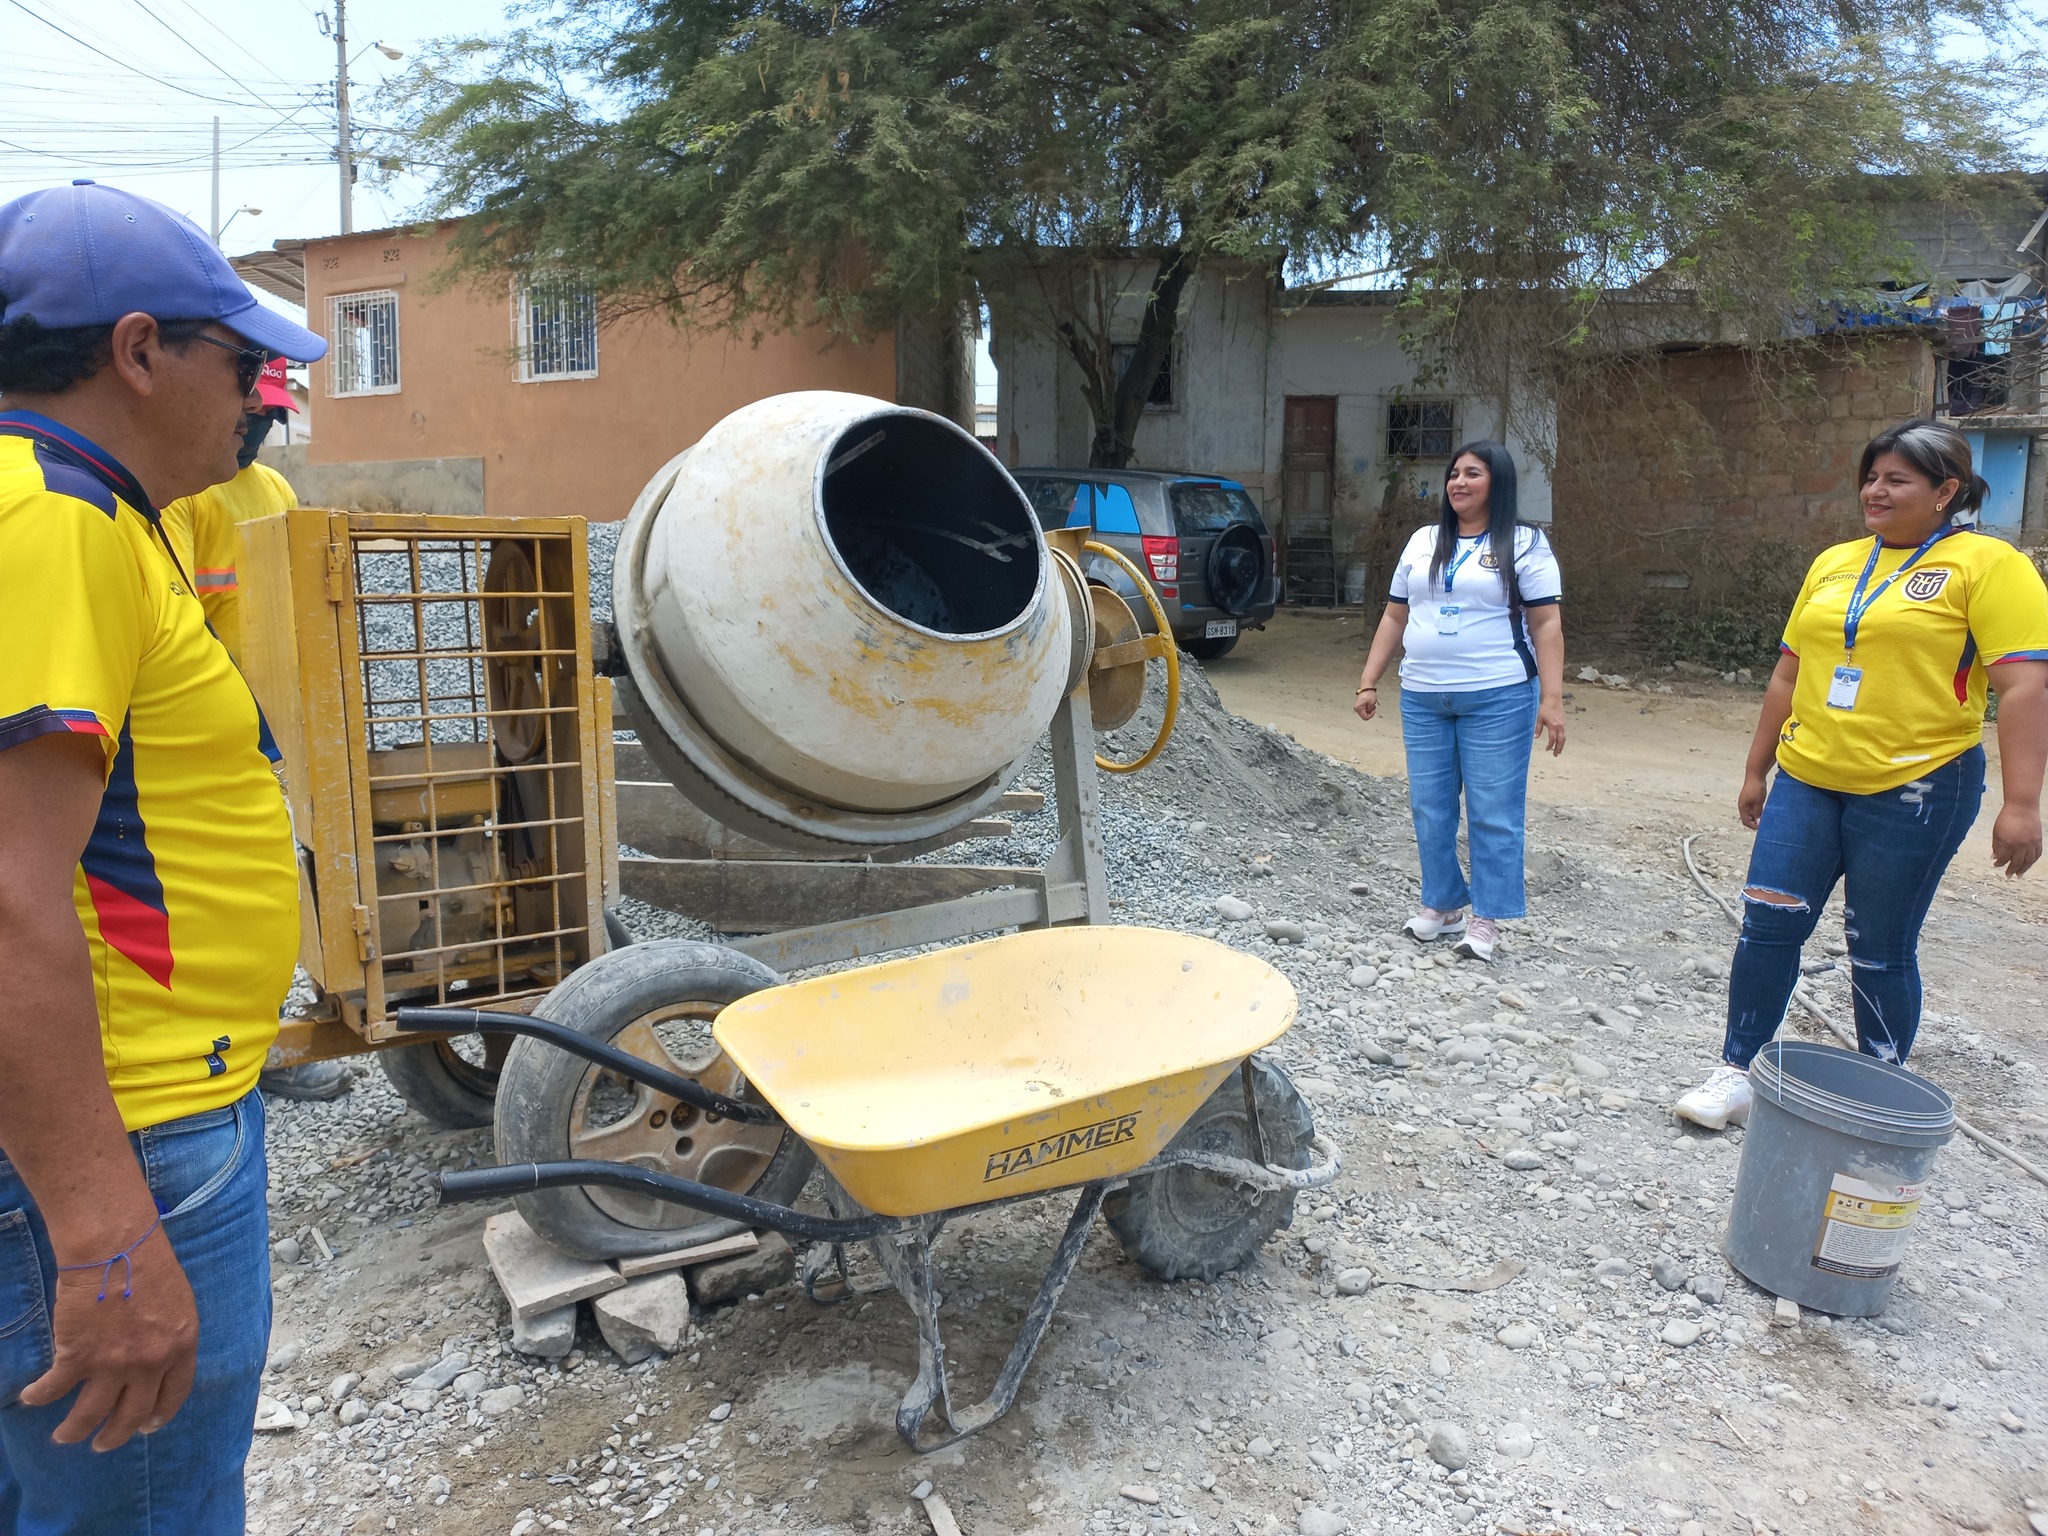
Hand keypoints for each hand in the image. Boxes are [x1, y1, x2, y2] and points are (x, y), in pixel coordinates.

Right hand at [20, 1223, 197, 1449]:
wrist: (116, 1248)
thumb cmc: (149, 1265)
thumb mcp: (178, 1305)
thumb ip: (169, 1336)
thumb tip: (156, 1358)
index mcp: (181, 1347)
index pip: (174, 1394)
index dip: (159, 1415)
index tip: (147, 1427)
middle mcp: (150, 1363)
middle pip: (132, 1414)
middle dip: (116, 1435)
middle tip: (103, 1444)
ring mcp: (113, 1364)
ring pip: (90, 1414)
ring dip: (74, 1431)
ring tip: (65, 1437)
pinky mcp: (78, 1357)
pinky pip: (54, 1389)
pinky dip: (39, 1396)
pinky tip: (31, 1398)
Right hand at [1353, 684, 1378, 722]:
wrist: (1366, 687)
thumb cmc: (1368, 693)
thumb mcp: (1372, 703)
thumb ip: (1370, 710)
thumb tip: (1369, 712)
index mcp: (1358, 708)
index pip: (1365, 717)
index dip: (1371, 715)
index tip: (1374, 710)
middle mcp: (1356, 708)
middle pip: (1364, 715)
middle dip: (1370, 712)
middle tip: (1373, 706)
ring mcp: (1358, 706)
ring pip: (1365, 712)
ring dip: (1369, 709)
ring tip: (1371, 704)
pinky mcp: (1359, 705)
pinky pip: (1364, 709)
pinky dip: (1368, 707)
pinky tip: (1370, 703)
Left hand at [1535, 696, 1565, 756]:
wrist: (1553, 700)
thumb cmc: (1545, 708)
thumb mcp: (1539, 718)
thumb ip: (1538, 728)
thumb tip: (1535, 737)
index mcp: (1553, 726)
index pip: (1552, 739)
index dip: (1550, 745)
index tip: (1547, 749)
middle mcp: (1559, 726)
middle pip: (1561, 740)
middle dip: (1558, 748)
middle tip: (1556, 755)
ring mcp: (1562, 725)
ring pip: (1564, 737)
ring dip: (1562, 745)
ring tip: (1559, 751)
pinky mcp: (1563, 723)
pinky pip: (1564, 733)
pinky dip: (1563, 739)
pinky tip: (1560, 742)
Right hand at [1738, 770, 1769, 830]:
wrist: (1755, 775)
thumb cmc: (1755, 788)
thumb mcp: (1758, 803)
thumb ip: (1758, 813)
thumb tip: (1758, 821)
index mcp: (1742, 807)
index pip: (1745, 821)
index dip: (1753, 826)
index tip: (1761, 827)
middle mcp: (1743, 805)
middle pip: (1747, 818)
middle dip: (1755, 822)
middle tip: (1764, 823)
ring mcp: (1746, 801)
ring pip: (1751, 813)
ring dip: (1757, 816)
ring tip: (1765, 817)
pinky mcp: (1750, 797)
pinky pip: (1753, 807)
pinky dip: (1758, 810)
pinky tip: (1765, 810)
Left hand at [1992, 803, 2041, 877]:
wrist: (2022, 808)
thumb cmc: (2006, 818)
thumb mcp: (1996, 832)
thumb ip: (1996, 846)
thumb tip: (1995, 857)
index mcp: (2007, 843)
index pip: (2003, 859)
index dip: (1999, 864)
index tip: (1996, 865)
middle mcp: (2020, 846)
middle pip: (2016, 863)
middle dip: (2011, 870)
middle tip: (2008, 875)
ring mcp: (2031, 844)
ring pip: (2028, 861)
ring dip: (2023, 869)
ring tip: (2019, 874)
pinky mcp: (2038, 841)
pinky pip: (2037, 854)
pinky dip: (2033, 861)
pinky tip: (2029, 864)